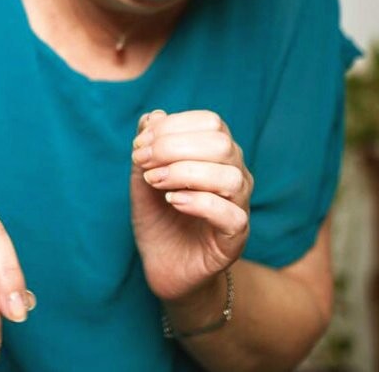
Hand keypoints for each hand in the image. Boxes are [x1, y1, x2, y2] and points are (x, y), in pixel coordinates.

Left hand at [130, 110, 251, 302]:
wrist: (163, 264)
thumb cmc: (158, 216)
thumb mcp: (144, 175)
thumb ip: (148, 145)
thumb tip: (154, 115)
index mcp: (217, 153)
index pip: (210, 122)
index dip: (172, 127)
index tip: (140, 145)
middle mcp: (235, 174)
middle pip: (222, 144)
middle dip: (174, 147)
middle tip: (143, 165)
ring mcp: (239, 206)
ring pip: (230, 177)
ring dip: (185, 173)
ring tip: (155, 182)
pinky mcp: (236, 238)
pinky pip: (231, 215)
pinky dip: (198, 203)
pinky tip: (173, 202)